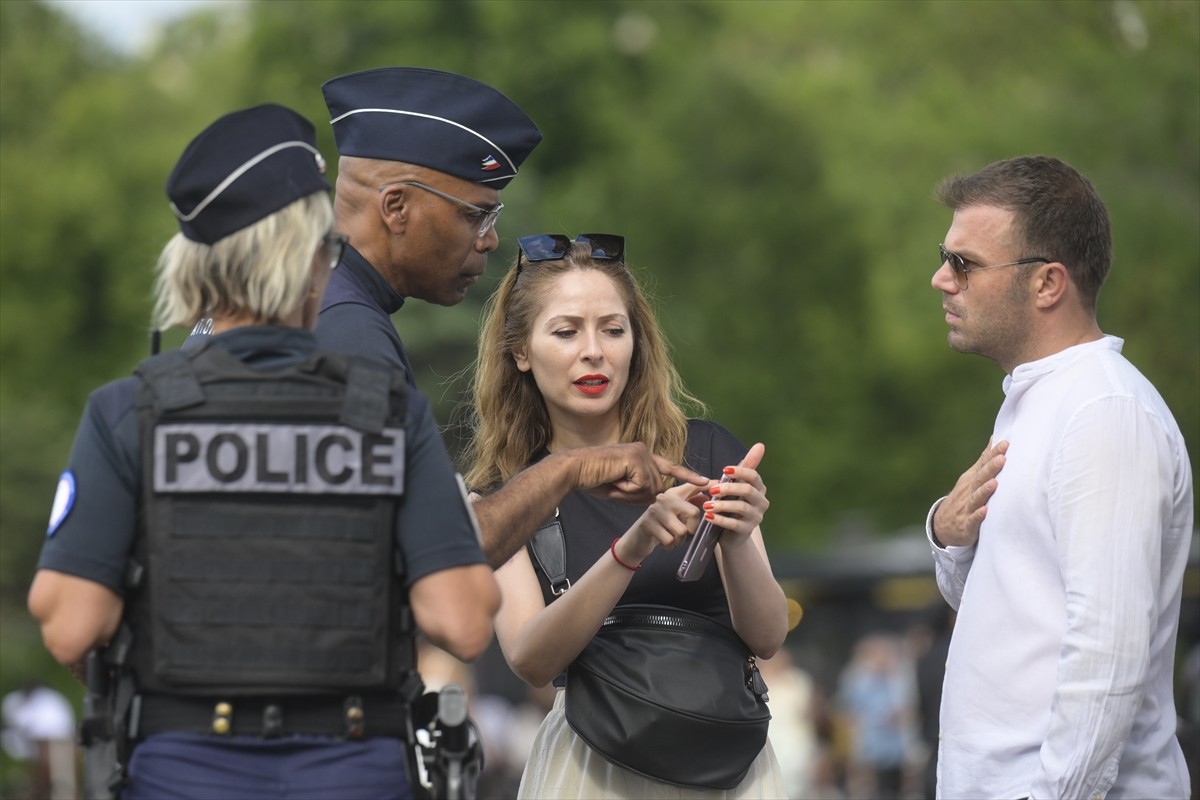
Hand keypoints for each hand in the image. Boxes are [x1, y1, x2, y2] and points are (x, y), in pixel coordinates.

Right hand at [571, 443, 706, 503]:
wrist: (574, 470)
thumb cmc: (593, 478)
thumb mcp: (622, 487)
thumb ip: (641, 489)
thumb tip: (657, 496)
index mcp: (641, 455)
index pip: (669, 467)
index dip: (687, 475)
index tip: (705, 481)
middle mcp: (644, 450)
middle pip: (657, 487)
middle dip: (637, 496)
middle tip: (615, 487)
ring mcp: (641, 452)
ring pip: (650, 489)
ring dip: (631, 494)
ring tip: (613, 482)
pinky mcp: (636, 458)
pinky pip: (642, 486)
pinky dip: (627, 490)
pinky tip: (614, 480)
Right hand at [619, 482, 705, 562]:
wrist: (638, 538)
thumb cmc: (661, 526)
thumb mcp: (677, 514)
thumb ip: (691, 503)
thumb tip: (708, 495)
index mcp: (673, 494)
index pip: (692, 486)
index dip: (707, 484)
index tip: (719, 483)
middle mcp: (664, 499)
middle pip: (693, 512)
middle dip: (692, 527)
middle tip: (685, 531)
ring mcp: (655, 511)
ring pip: (682, 530)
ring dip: (679, 540)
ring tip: (671, 537)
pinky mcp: (648, 524)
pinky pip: (670, 540)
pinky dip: (670, 545)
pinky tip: (663, 542)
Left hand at [701, 442, 768, 543]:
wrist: (733, 534)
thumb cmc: (733, 504)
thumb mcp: (737, 486)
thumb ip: (745, 468)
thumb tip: (761, 445)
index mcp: (759, 488)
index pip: (754, 476)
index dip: (740, 472)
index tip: (724, 470)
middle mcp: (761, 502)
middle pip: (747, 491)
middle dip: (729, 489)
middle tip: (712, 490)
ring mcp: (756, 517)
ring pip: (741, 508)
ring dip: (722, 505)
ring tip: (706, 506)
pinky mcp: (747, 530)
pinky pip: (734, 524)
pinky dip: (720, 520)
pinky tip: (708, 517)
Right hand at [932, 438, 1007, 547]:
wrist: (943, 525)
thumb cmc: (964, 498)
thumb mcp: (971, 478)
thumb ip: (984, 461)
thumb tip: (995, 439)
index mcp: (972, 479)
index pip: (983, 464)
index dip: (993, 454)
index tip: (1006, 443)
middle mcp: (969, 491)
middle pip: (980, 478)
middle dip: (991, 468)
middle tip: (1002, 458)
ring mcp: (967, 508)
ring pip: (976, 498)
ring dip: (984, 490)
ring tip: (994, 483)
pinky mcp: (967, 525)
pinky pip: (973, 520)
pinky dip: (978, 516)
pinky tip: (985, 511)